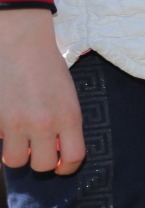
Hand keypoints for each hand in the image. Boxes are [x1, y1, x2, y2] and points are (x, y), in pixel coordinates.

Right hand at [0, 10, 84, 173]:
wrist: (19, 41)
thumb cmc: (46, 65)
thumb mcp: (66, 95)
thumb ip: (64, 122)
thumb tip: (56, 148)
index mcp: (69, 116)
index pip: (73, 158)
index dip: (67, 167)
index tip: (60, 165)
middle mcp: (44, 124)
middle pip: (42, 165)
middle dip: (39, 161)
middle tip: (35, 149)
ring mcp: (15, 123)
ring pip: (15, 160)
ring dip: (16, 153)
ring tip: (17, 138)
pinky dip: (1, 137)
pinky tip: (5, 124)